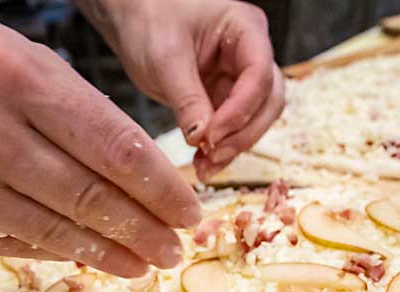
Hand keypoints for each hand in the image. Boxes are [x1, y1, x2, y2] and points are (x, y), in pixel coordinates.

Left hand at [83, 0, 283, 180]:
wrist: (132, 20)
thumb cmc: (150, 18)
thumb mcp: (165, 57)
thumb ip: (187, 98)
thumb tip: (202, 137)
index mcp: (245, 29)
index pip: (259, 74)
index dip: (241, 109)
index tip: (214, 134)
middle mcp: (250, 54)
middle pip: (267, 101)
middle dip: (243, 133)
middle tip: (213, 153)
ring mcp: (239, 78)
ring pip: (255, 119)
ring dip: (234, 146)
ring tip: (206, 166)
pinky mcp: (224, 98)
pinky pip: (233, 129)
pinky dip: (221, 148)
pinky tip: (203, 163)